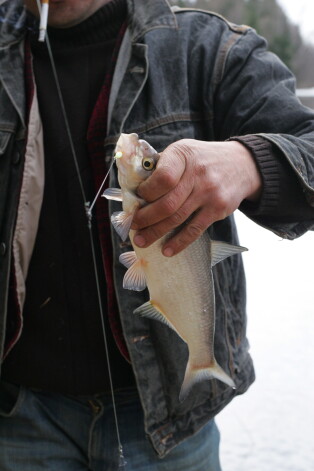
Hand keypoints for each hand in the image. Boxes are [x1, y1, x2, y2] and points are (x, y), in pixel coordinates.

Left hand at [132, 139, 261, 255]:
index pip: (162, 178)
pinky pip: (195, 230)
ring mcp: (209, 192)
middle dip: (146, 218)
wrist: (242, 164)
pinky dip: (179, 242)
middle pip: (166, 203)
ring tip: (142, 240)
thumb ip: (162, 166)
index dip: (146, 192)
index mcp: (183, 155)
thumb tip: (136, 191)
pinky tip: (167, 250)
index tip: (137, 198)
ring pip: (177, 218)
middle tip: (133, 226)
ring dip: (156, 232)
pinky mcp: (218, 209)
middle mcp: (197, 173)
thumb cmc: (202, 159)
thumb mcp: (183, 151)